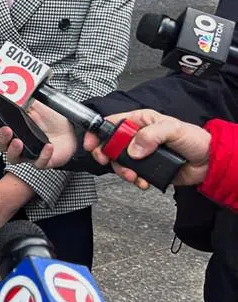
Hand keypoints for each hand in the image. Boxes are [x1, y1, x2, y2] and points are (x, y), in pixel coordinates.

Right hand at [0, 100, 76, 167]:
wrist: (71, 129)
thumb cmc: (53, 118)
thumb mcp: (37, 104)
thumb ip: (24, 99)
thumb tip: (12, 90)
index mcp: (15, 127)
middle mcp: (19, 142)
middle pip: (3, 145)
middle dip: (2, 139)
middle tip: (6, 130)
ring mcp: (29, 153)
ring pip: (14, 158)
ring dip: (14, 151)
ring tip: (18, 142)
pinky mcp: (42, 161)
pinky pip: (39, 162)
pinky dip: (43, 155)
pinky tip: (47, 146)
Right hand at [84, 109, 211, 188]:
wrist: (208, 163)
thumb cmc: (195, 140)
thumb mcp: (173, 129)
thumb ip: (151, 135)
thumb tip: (133, 148)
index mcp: (141, 121)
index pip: (112, 122)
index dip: (98, 132)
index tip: (92, 143)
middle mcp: (137, 136)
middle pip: (110, 144)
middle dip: (107, 155)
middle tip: (108, 161)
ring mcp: (140, 152)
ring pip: (118, 161)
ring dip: (122, 171)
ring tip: (133, 175)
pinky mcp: (145, 167)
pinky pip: (131, 174)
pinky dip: (133, 179)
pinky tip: (142, 180)